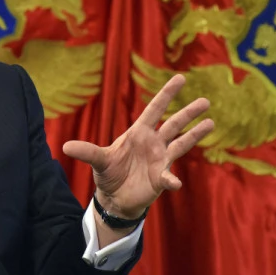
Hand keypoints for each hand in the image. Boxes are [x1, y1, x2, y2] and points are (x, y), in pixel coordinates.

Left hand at [63, 74, 213, 218]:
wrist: (115, 197)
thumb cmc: (109, 173)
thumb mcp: (98, 160)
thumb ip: (86, 151)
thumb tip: (64, 147)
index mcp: (138, 132)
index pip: (154, 109)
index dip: (166, 94)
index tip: (180, 78)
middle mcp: (153, 143)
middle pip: (173, 123)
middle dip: (188, 112)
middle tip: (205, 100)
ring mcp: (160, 159)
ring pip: (181, 143)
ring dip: (195, 134)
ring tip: (211, 122)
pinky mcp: (161, 177)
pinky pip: (169, 176)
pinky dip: (172, 179)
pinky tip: (175, 182)